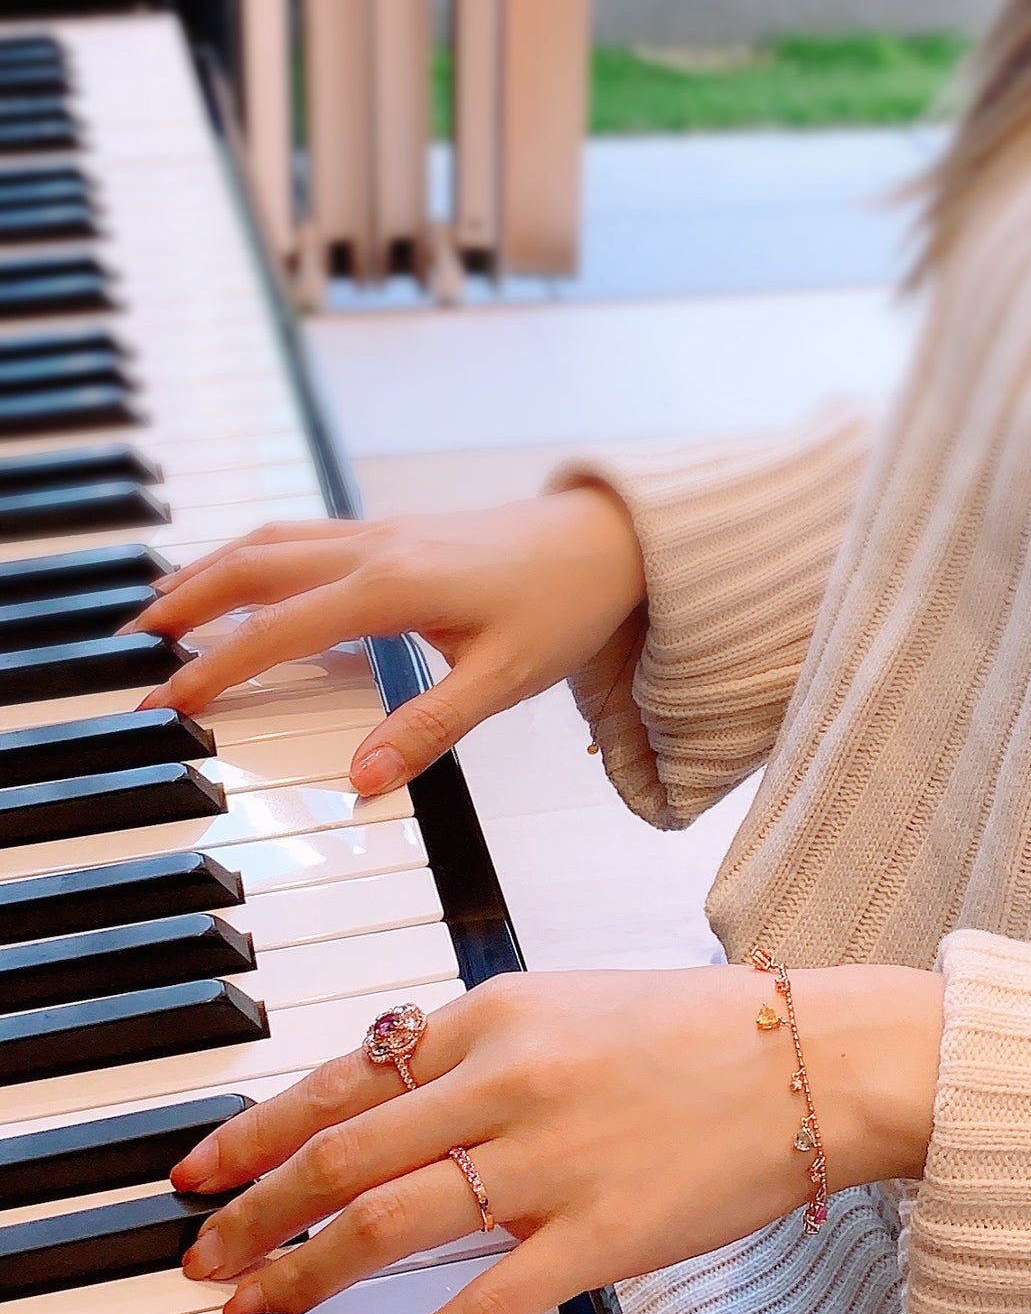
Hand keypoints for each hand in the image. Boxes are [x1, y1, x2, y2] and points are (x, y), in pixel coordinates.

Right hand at [126, 486, 645, 791]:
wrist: (615, 539)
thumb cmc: (567, 604)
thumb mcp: (504, 680)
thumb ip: (427, 730)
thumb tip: (358, 780)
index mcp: (394, 585)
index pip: (277, 629)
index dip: (215, 668)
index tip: (166, 701)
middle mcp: (376, 548)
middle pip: (251, 567)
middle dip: (184, 604)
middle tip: (132, 647)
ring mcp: (382, 533)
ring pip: (270, 542)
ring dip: (210, 572)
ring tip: (162, 610)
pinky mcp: (395, 533)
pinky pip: (301, 538)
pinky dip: (253, 559)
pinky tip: (241, 584)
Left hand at [173, 963, 944, 1313]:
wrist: (818, 1060)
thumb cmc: (701, 1030)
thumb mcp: (567, 1004)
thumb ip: (478, 1049)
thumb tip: (386, 1096)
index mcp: (493, 1014)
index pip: (343, 1077)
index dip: (258, 1131)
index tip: (201, 1171)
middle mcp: (505, 1080)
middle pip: (343, 1154)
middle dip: (254, 1211)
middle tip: (201, 1257)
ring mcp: (549, 1160)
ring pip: (389, 1223)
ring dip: (304, 1273)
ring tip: (254, 1311)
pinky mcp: (600, 1235)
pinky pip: (485, 1303)